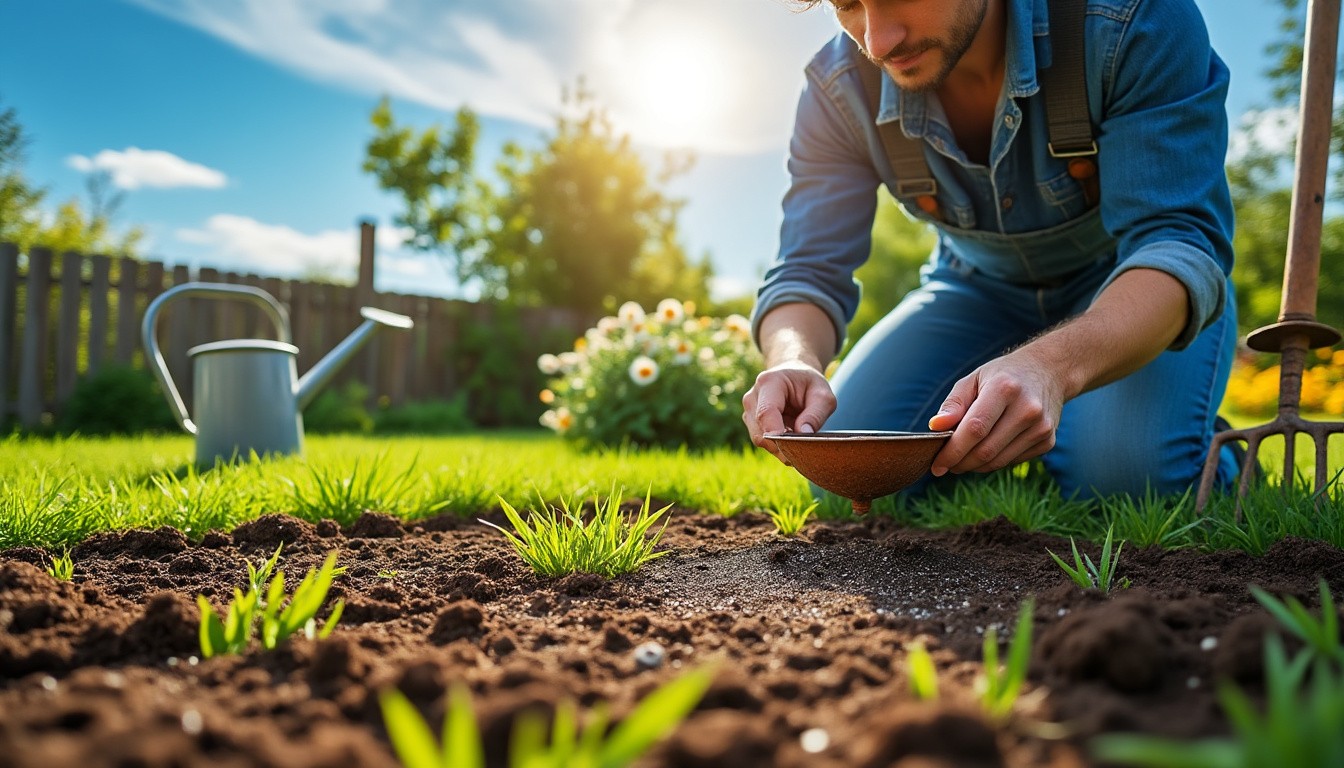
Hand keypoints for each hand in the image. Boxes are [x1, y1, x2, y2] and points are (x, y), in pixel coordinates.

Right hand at [742, 362, 836, 463]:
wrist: (795, 375)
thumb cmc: (810, 384)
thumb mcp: (823, 395)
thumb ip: (816, 414)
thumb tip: (803, 433)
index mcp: (769, 382)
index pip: (766, 413)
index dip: (777, 434)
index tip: (792, 449)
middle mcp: (752, 397)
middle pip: (761, 431)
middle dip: (782, 445)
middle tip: (804, 450)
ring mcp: (748, 410)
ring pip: (760, 439)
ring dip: (780, 446)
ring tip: (799, 441)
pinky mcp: (750, 422)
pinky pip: (762, 441)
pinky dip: (777, 445)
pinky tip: (791, 438)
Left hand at [927, 348, 1066, 475]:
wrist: (1048, 372)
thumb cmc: (1002, 376)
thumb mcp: (974, 379)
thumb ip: (953, 403)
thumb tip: (935, 427)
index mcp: (1004, 388)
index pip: (975, 429)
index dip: (953, 451)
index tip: (936, 465)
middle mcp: (1027, 409)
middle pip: (985, 450)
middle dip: (960, 463)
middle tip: (946, 464)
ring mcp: (1041, 427)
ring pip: (998, 461)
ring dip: (974, 466)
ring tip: (962, 459)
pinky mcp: (1048, 441)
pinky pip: (1011, 461)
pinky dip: (993, 462)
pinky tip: (986, 450)